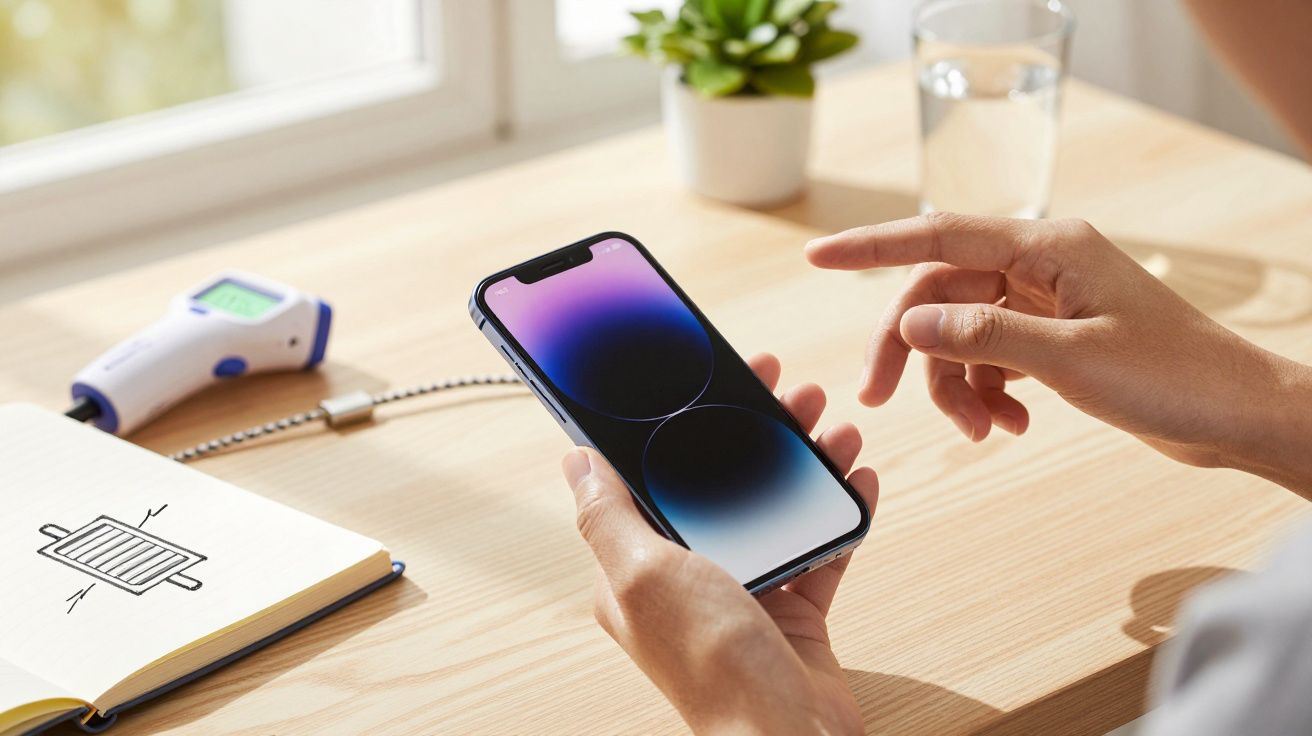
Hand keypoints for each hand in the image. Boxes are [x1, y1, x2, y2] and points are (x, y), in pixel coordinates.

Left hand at [561, 353, 878, 735]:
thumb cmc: (712, 664)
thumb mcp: (645, 574)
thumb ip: (608, 515)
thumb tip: (575, 460)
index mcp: (636, 567)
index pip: (653, 475)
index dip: (682, 423)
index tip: (718, 379)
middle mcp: (687, 576)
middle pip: (722, 482)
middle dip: (758, 432)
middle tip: (792, 392)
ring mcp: (744, 592)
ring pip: (775, 507)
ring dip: (806, 462)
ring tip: (834, 427)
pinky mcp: (793, 611)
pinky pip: (819, 547)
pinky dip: (839, 511)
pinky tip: (856, 477)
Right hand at [805, 213, 1311, 496]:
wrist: (1235, 415)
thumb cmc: (1173, 376)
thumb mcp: (1068, 358)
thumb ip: (982, 334)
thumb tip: (912, 321)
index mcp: (1047, 247)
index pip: (938, 235)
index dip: (872, 248)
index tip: (818, 256)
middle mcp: (1041, 265)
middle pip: (940, 294)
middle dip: (910, 348)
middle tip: (878, 397)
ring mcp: (1046, 302)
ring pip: (961, 332)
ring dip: (956, 385)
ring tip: (980, 431)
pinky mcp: (1053, 337)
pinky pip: (990, 356)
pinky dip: (987, 392)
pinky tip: (1007, 424)